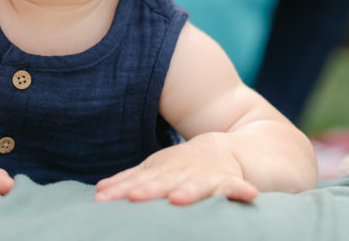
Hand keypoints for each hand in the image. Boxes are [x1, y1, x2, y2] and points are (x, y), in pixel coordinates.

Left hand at [93, 133, 257, 204]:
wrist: (224, 149)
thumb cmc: (183, 166)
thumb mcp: (155, 170)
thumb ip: (129, 181)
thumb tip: (99, 190)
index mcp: (161, 170)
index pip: (137, 182)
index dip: (120, 190)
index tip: (102, 199)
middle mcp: (181, 171)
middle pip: (162, 182)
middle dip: (148, 189)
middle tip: (133, 197)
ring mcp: (205, 175)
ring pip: (196, 184)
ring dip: (189, 191)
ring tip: (178, 199)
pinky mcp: (229, 181)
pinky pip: (236, 187)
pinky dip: (241, 190)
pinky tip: (249, 195)